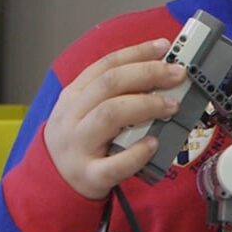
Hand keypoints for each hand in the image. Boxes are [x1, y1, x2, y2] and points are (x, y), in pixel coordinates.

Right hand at [43, 38, 186, 198]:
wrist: (54, 185)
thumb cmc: (81, 142)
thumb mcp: (86, 111)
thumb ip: (115, 94)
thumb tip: (161, 74)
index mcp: (74, 96)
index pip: (106, 65)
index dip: (137, 52)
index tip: (164, 47)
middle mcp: (72, 117)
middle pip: (110, 84)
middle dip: (148, 74)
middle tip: (177, 75)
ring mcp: (78, 147)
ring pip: (110, 114)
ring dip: (146, 105)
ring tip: (171, 106)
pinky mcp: (89, 176)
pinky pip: (115, 163)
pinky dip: (138, 152)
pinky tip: (154, 144)